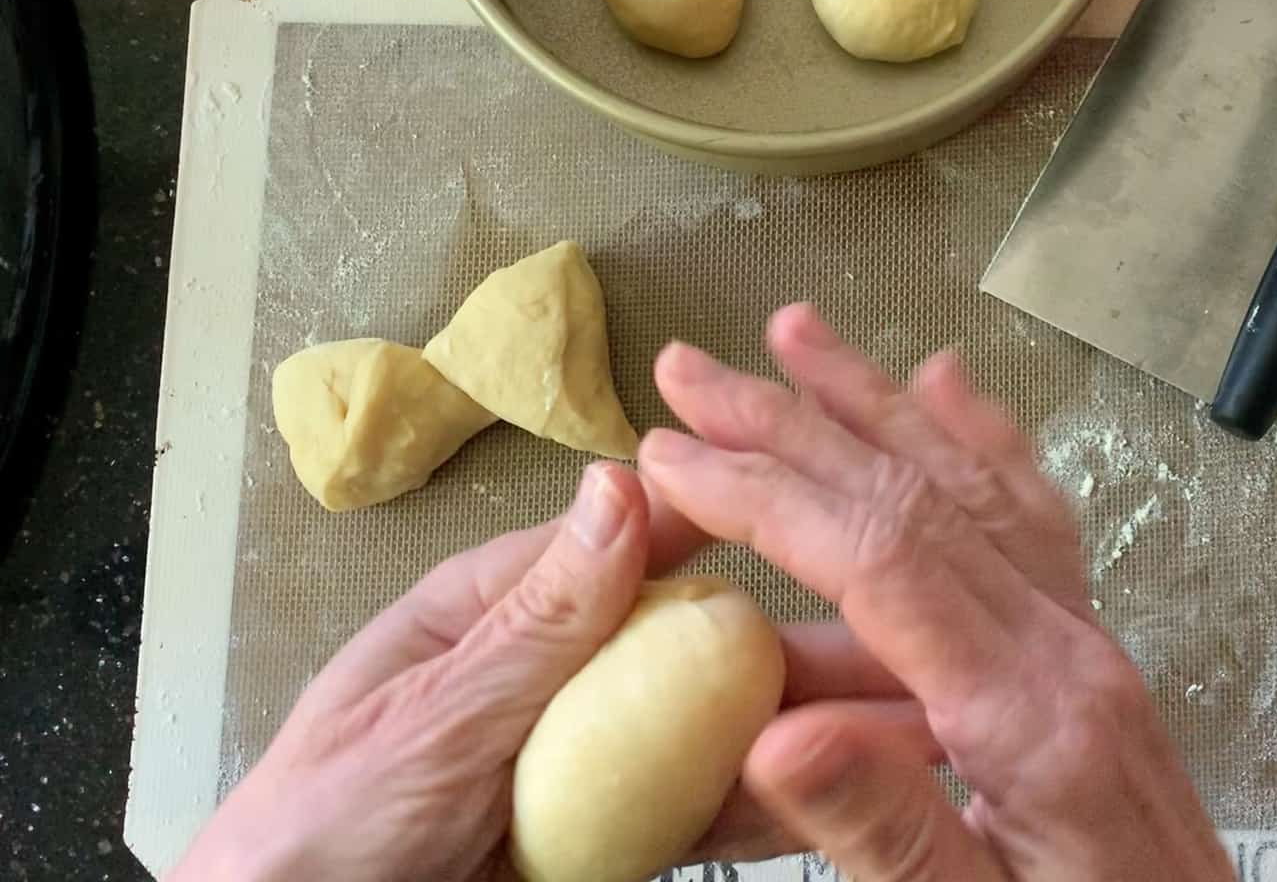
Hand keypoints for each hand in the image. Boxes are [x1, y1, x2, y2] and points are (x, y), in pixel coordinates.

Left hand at [170, 462, 912, 879]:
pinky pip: (700, 814)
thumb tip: (620, 492)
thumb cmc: (311, 834)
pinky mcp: (610, 837)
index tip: (826, 522)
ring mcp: (591, 759)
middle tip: (909, 648)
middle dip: (808, 646)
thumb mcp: (429, 719)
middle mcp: (562, 673)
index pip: (638, 542)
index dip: (739, 527)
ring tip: (912, 727)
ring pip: (721, 731)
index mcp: (500, 611)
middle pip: (703, 646)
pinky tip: (841, 797)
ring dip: (816, 729)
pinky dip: (772, 807)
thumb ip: (535, 622)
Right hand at [640, 303, 1235, 880]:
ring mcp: (1084, 642)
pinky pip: (1035, 523)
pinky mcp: (1086, 654)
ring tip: (796, 334)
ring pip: (973, 487)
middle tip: (690, 374)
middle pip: (917, 497)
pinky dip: (983, 444)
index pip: (881, 561)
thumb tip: (773, 739)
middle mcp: (1065, 651)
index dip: (767, 496)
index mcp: (1029, 717)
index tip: (670, 457)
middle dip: (793, 423)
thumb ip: (888, 831)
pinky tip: (947, 389)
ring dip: (875, 403)